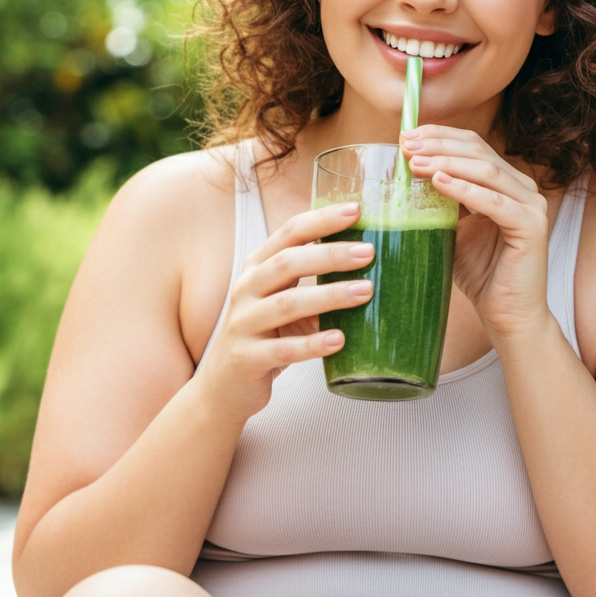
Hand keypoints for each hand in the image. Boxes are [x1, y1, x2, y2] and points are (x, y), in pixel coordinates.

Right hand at [195, 202, 373, 422]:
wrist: (223, 386)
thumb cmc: (264, 336)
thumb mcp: (284, 301)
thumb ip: (314, 284)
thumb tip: (372, 269)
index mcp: (257, 268)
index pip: (289, 233)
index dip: (321, 220)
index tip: (356, 210)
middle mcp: (245, 289)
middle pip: (288, 263)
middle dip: (330, 255)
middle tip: (368, 253)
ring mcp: (242, 324)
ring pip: (287, 303)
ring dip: (329, 296)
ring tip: (365, 292)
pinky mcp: (246, 358)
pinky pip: (283, 349)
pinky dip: (313, 343)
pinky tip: (340, 340)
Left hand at [400, 126, 550, 339]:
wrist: (506, 315)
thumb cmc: (479, 272)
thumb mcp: (450, 228)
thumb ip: (435, 202)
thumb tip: (397, 178)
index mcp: (504, 182)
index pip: (471, 145)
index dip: (439, 135)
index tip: (406, 135)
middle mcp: (521, 187)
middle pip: (478, 151)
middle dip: (438, 144)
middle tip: (406, 144)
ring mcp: (530, 205)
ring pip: (486, 171)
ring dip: (446, 163)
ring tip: (415, 162)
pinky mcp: (531, 226)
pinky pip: (494, 202)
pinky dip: (465, 190)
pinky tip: (438, 183)